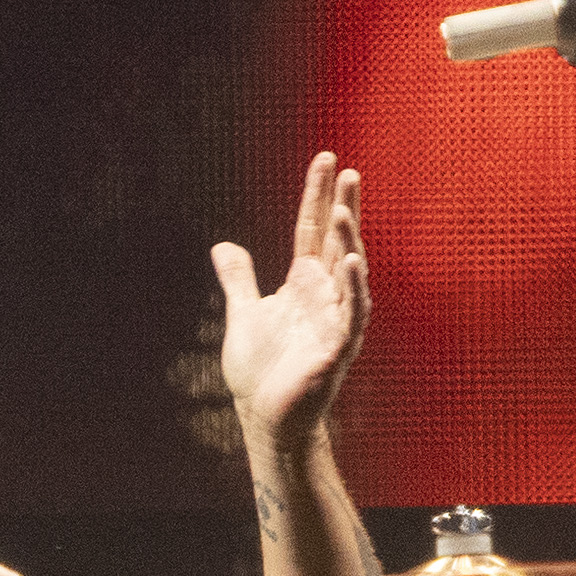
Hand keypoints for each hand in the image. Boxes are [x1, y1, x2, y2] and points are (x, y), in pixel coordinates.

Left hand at [212, 152, 368, 448]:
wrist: (265, 417)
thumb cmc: (261, 371)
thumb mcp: (243, 314)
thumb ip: (238, 279)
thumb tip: (223, 246)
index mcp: (304, 283)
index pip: (312, 229)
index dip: (317, 195)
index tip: (326, 159)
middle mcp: (325, 295)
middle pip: (337, 242)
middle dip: (343, 207)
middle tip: (348, 171)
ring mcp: (335, 320)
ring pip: (349, 274)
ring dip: (348, 243)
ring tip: (342, 211)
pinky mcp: (338, 348)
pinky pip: (351, 314)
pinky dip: (352, 288)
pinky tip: (350, 262)